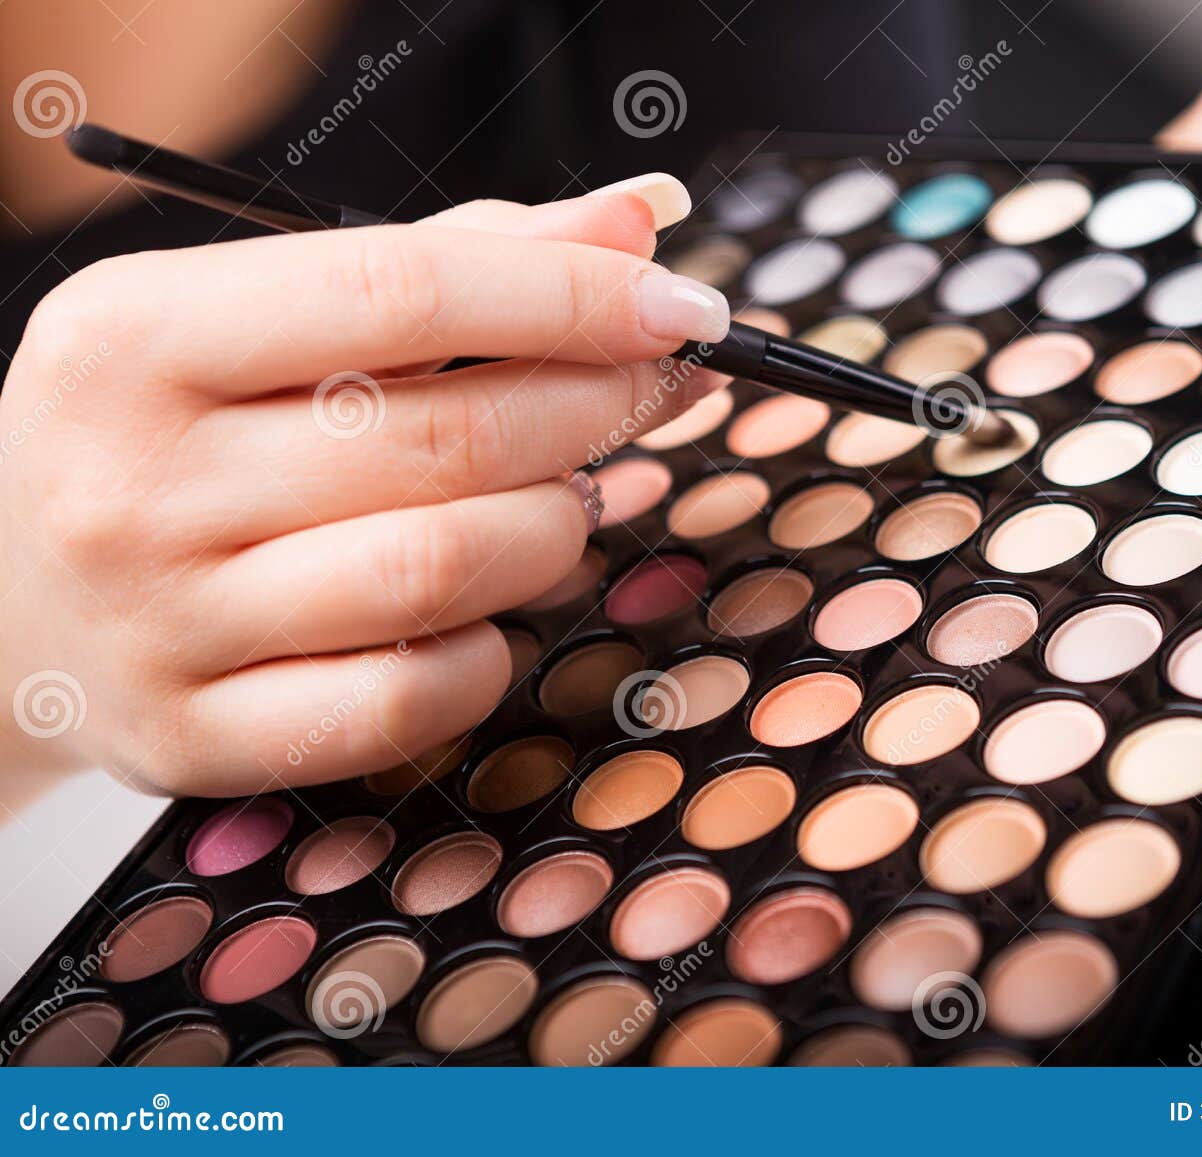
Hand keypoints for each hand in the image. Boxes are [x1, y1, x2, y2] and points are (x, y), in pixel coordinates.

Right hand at [0, 176, 729, 795]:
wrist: (9, 603)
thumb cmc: (166, 436)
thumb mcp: (251, 317)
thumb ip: (445, 262)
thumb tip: (634, 223)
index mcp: (134, 337)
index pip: (401, 290)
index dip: (571, 294)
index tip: (679, 306)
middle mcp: (135, 482)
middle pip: (447, 437)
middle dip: (594, 406)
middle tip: (648, 389)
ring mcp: (167, 626)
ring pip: (447, 567)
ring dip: (555, 525)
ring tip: (564, 494)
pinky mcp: (204, 738)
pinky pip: (413, 696)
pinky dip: (491, 647)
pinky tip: (488, 607)